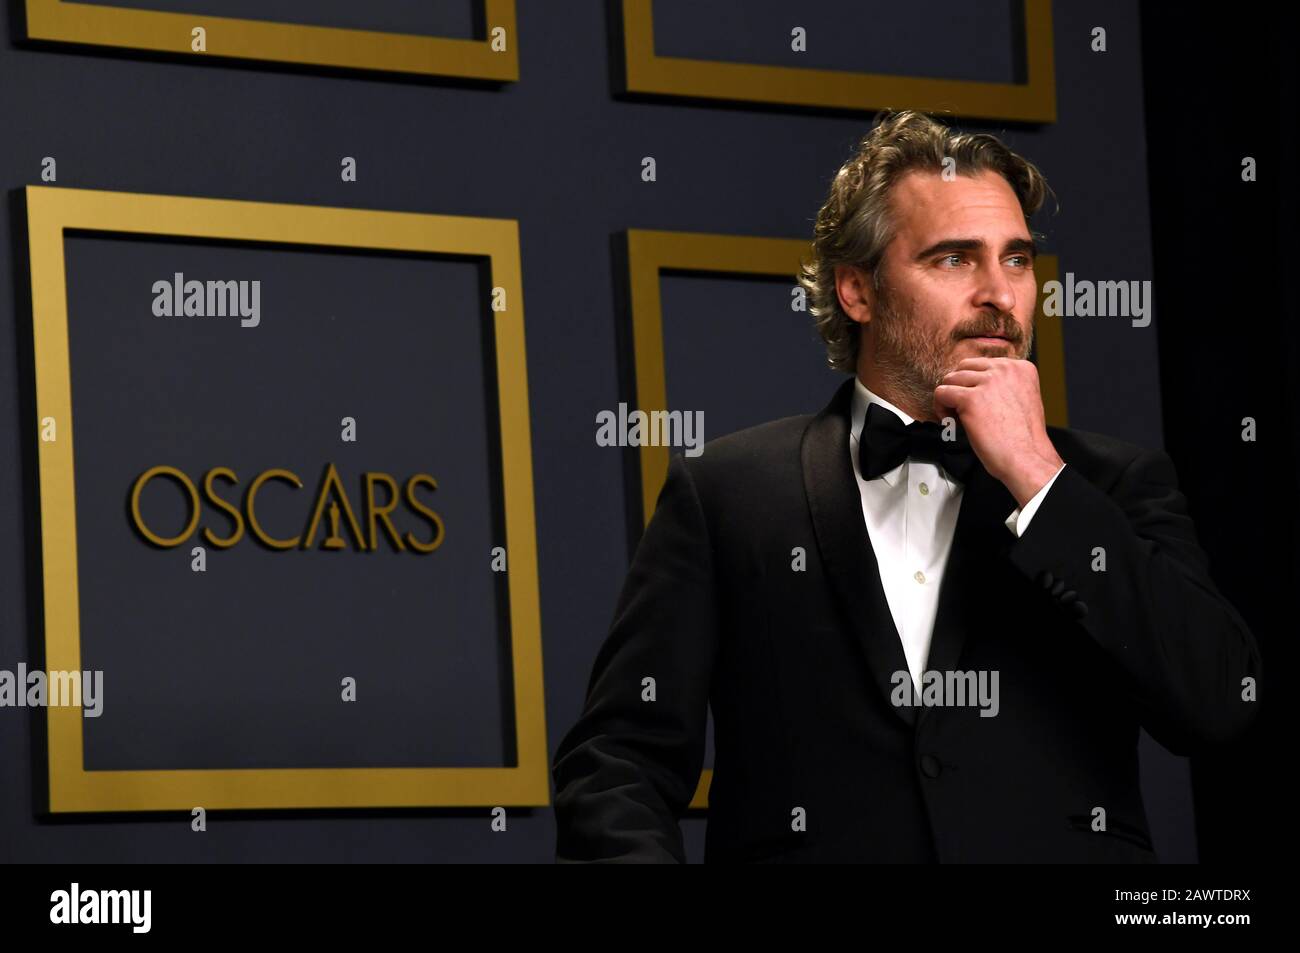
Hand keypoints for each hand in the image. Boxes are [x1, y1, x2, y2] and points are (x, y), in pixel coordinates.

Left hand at [933, 357, 1064, 506]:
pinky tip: (951, 422)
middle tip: (962, 410)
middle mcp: (1005, 370)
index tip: (977, 404)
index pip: (982, 364)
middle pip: (964, 368)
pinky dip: (940, 408)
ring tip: (957, 418)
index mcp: (1020, 367)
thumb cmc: (1022, 438)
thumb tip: (973, 382)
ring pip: (950, 379)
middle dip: (959, 388)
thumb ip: (1002, 385)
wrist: (1026, 458)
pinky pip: (941, 393)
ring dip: (949, 399)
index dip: (973, 385)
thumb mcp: (1020, 398)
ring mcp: (988, 382)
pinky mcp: (971, 398)